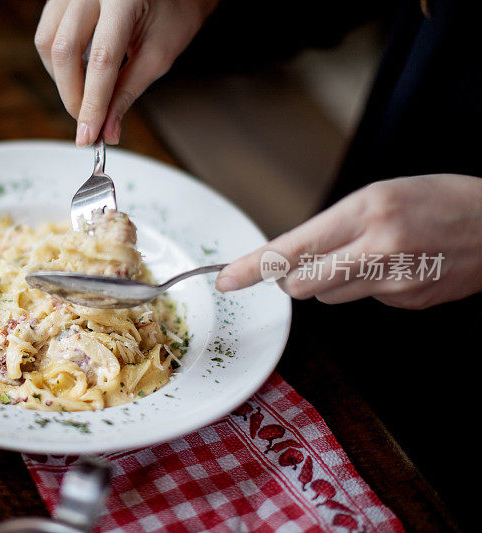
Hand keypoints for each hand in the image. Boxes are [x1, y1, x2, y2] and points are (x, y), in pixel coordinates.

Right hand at [34, 0, 216, 145]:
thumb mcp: (158, 55)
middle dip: (73, 96)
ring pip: (48, 42)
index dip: (92, 104)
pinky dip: (60, 63)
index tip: (89, 136)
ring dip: (62, 80)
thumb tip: (107, 130)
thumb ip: (128, 92)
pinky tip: (79, 74)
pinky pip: (48, 34)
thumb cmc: (174, 12)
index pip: (101, 59)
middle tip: (89, 123)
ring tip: (88, 96)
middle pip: (63, 50)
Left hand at [215, 174, 481, 308]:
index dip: (251, 268)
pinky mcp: (409, 303)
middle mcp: (379, 249)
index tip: (225, 279)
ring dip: (332, 282)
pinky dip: (366, 287)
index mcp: (366, 211)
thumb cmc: (438, 199)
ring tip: (369, 255)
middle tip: (311, 261)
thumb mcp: (380, 194)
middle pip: (301, 285)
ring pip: (329, 297)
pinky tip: (396, 267)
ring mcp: (396, 282)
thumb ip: (333, 227)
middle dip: (294, 278)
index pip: (291, 249)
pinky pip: (364, 301)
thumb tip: (289, 260)